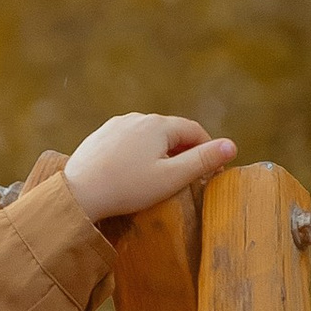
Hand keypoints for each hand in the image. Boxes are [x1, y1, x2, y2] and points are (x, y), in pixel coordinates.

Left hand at [61, 112, 238, 222]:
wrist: (78, 193)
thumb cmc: (127, 188)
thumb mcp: (171, 177)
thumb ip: (202, 161)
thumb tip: (232, 146)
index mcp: (159, 125)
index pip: (194, 131)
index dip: (208, 149)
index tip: (213, 170)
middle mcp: (138, 117)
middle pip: (171, 132)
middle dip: (184, 150)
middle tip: (190, 177)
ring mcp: (117, 125)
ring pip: (149, 135)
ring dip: (161, 151)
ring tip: (163, 176)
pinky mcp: (101, 136)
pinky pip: (129, 141)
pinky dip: (139, 153)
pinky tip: (135, 172)